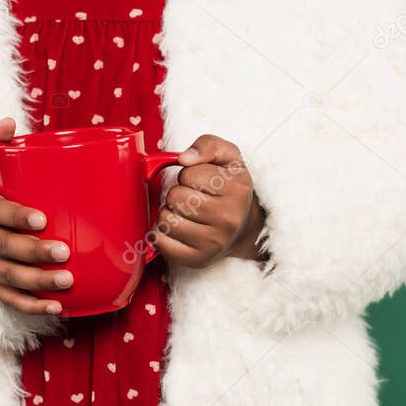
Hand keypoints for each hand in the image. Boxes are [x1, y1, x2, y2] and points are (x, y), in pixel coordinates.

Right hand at [0, 118, 70, 314]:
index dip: (14, 216)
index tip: (42, 219)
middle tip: (65, 252)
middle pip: (0, 248)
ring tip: (67, 281)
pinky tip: (57, 308)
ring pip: (5, 277)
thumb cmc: (2, 188)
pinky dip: (32, 306)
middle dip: (32, 253)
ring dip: (36, 283)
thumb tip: (6, 121)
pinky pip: (8, 299)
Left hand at [153, 134, 265, 267]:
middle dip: (177, 194)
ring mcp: (213, 243)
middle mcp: (228, 219)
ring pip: (165, 220)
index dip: (188, 174)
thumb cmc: (229, 188)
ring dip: (169, 213)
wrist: (243, 228)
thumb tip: (184, 158)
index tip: (201, 183)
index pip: (188, 173)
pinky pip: (161, 243)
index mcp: (237, 189)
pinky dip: (162, 234)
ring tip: (186, 214)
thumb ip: (208, 145)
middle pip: (175, 197)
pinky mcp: (198, 260)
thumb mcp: (228, 157)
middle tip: (193, 199)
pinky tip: (177, 230)